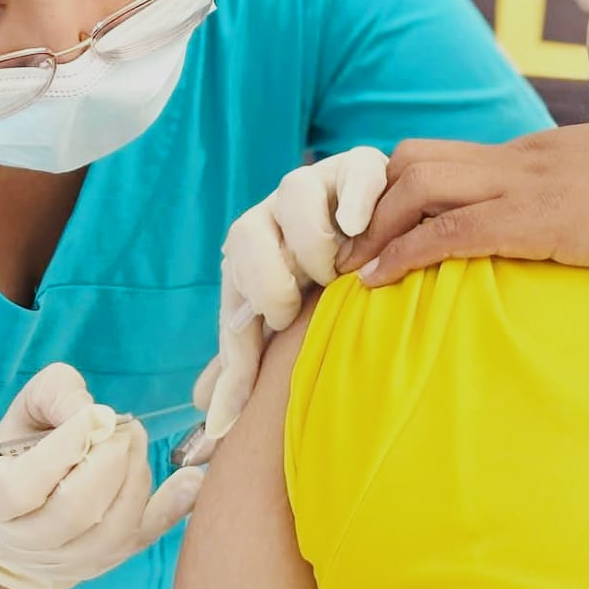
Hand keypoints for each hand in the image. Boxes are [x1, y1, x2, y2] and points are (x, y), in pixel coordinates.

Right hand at [0, 364, 204, 588]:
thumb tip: (93, 412)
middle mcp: (28, 541)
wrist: (19, 523)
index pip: (24, 486)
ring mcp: (71, 559)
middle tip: (126, 427)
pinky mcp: (109, 561)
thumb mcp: (26, 412)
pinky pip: (145, 538)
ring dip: (136, 477)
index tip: (94, 417)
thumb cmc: (21, 454)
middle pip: (77, 508)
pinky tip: (190, 479)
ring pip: (113, 526)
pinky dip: (173, 508)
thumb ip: (55, 394)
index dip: (66, 447)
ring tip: (136, 443)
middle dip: (111, 459)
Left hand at [194, 147, 388, 441]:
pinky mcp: (363, 166)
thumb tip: (212, 422)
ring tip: (339, 270)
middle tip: (304, 302)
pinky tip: (361, 225)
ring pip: (294, 192)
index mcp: (249, 248)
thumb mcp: (281, 329)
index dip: (255, 300)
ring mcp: (318, 183)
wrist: (376, 243)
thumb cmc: (320, 296)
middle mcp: (275, 212)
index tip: (282, 323)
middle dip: (272, 273)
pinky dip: (358, 193)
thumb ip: (245, 367)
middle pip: (248, 230)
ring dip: (312, 237)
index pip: (233, 274)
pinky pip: (356, 168)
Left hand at [335, 113, 588, 284]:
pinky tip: (377, 280)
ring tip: (345, 268)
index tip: (376, 226)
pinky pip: (450, 230)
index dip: (401, 189)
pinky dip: (403, 252)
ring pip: (418, 184)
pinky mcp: (542, 219)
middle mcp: (524, 157)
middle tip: (343, 248)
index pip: (450, 157)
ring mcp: (530, 183)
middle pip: (415, 158)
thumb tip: (587, 227)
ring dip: (372, 226)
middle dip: (369, 202)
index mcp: (543, 152)